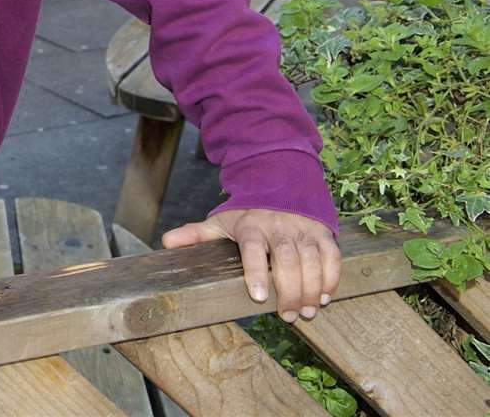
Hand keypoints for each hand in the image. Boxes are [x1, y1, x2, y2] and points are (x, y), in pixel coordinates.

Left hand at [162, 208, 340, 322]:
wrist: (279, 182)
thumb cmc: (246, 212)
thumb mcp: (221, 221)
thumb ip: (197, 234)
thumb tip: (166, 244)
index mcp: (250, 226)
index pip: (252, 249)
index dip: (255, 272)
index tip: (257, 297)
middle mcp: (278, 226)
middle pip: (286, 258)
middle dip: (290, 289)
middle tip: (289, 315)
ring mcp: (302, 228)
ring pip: (311, 259)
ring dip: (312, 287)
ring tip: (307, 311)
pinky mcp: (322, 231)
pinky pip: (331, 255)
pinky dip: (332, 276)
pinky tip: (326, 296)